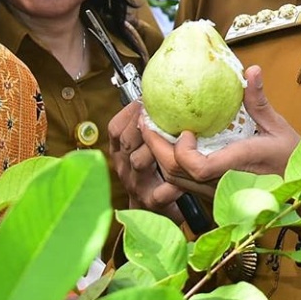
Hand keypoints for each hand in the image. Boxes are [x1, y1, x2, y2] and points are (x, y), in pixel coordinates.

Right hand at [108, 101, 182, 222]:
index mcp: (120, 151)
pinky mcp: (150, 203)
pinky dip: (173, 182)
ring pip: (139, 160)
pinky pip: (160, 190)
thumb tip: (163, 92)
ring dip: (157, 147)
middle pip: (127, 141)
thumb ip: (151, 121)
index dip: (132, 112)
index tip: (147, 101)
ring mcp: (135, 185)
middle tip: (163, 115)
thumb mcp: (147, 142)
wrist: (161, 207)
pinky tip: (184, 176)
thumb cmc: (157, 168)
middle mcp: (124, 167)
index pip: (116, 128)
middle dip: (145, 125)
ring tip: (175, 139)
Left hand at [140, 65, 300, 197]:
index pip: (198, 168)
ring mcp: (215, 192)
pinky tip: (169, 144)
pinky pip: (182, 183)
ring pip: (175, 181)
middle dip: (155, 147)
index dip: (182, 151)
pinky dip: (171, 164)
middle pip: (176, 174)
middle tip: (148, 120)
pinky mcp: (212, 195)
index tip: (184, 130)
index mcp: (238, 164)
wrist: (297, 194)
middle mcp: (222, 183)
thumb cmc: (290, 161)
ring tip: (153, 129)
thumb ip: (258, 101)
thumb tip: (251, 71)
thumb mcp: (277, 127)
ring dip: (159, 156)